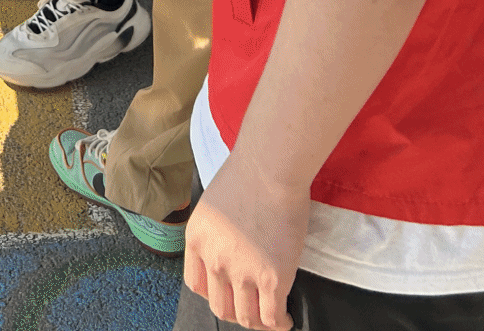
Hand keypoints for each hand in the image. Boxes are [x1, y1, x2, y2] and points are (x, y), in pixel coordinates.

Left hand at [184, 152, 307, 330]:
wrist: (271, 167)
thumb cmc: (250, 173)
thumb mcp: (215, 203)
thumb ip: (218, 231)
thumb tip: (234, 246)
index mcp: (197, 240)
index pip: (196, 285)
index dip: (213, 294)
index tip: (228, 294)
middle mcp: (214, 260)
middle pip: (220, 306)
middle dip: (236, 312)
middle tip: (252, 308)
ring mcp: (241, 272)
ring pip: (246, 317)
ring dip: (258, 323)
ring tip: (272, 318)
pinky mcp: (271, 278)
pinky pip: (272, 316)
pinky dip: (279, 324)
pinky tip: (286, 319)